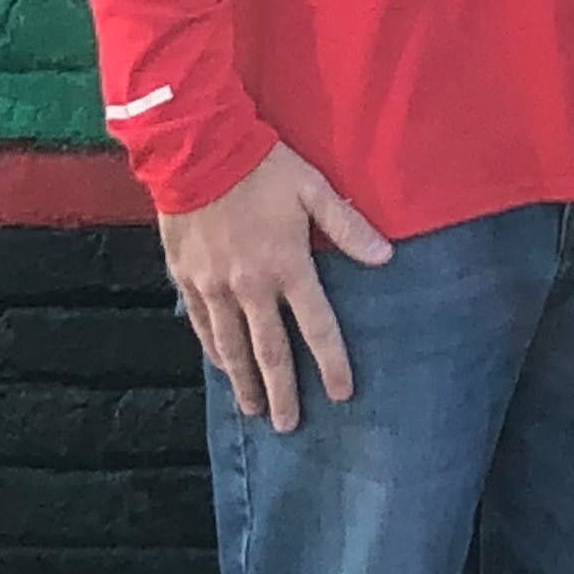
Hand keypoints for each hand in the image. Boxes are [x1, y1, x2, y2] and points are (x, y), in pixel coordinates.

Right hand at [161, 143, 394, 432]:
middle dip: (282, 392)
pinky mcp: (187, 279)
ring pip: (232, 347)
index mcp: (287, 265)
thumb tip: (386, 258)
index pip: (317, 326)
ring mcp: (214, 286)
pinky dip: (213, 351)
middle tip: (289, 425)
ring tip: (253, 410)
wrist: (196, 148)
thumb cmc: (261, 166)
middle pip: (270, 351)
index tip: (341, 393)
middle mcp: (250, 286)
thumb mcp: (313, 188)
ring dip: (244, 382)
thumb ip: (348, 226)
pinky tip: (222, 367)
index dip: (331, 363)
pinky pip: (201, 325)